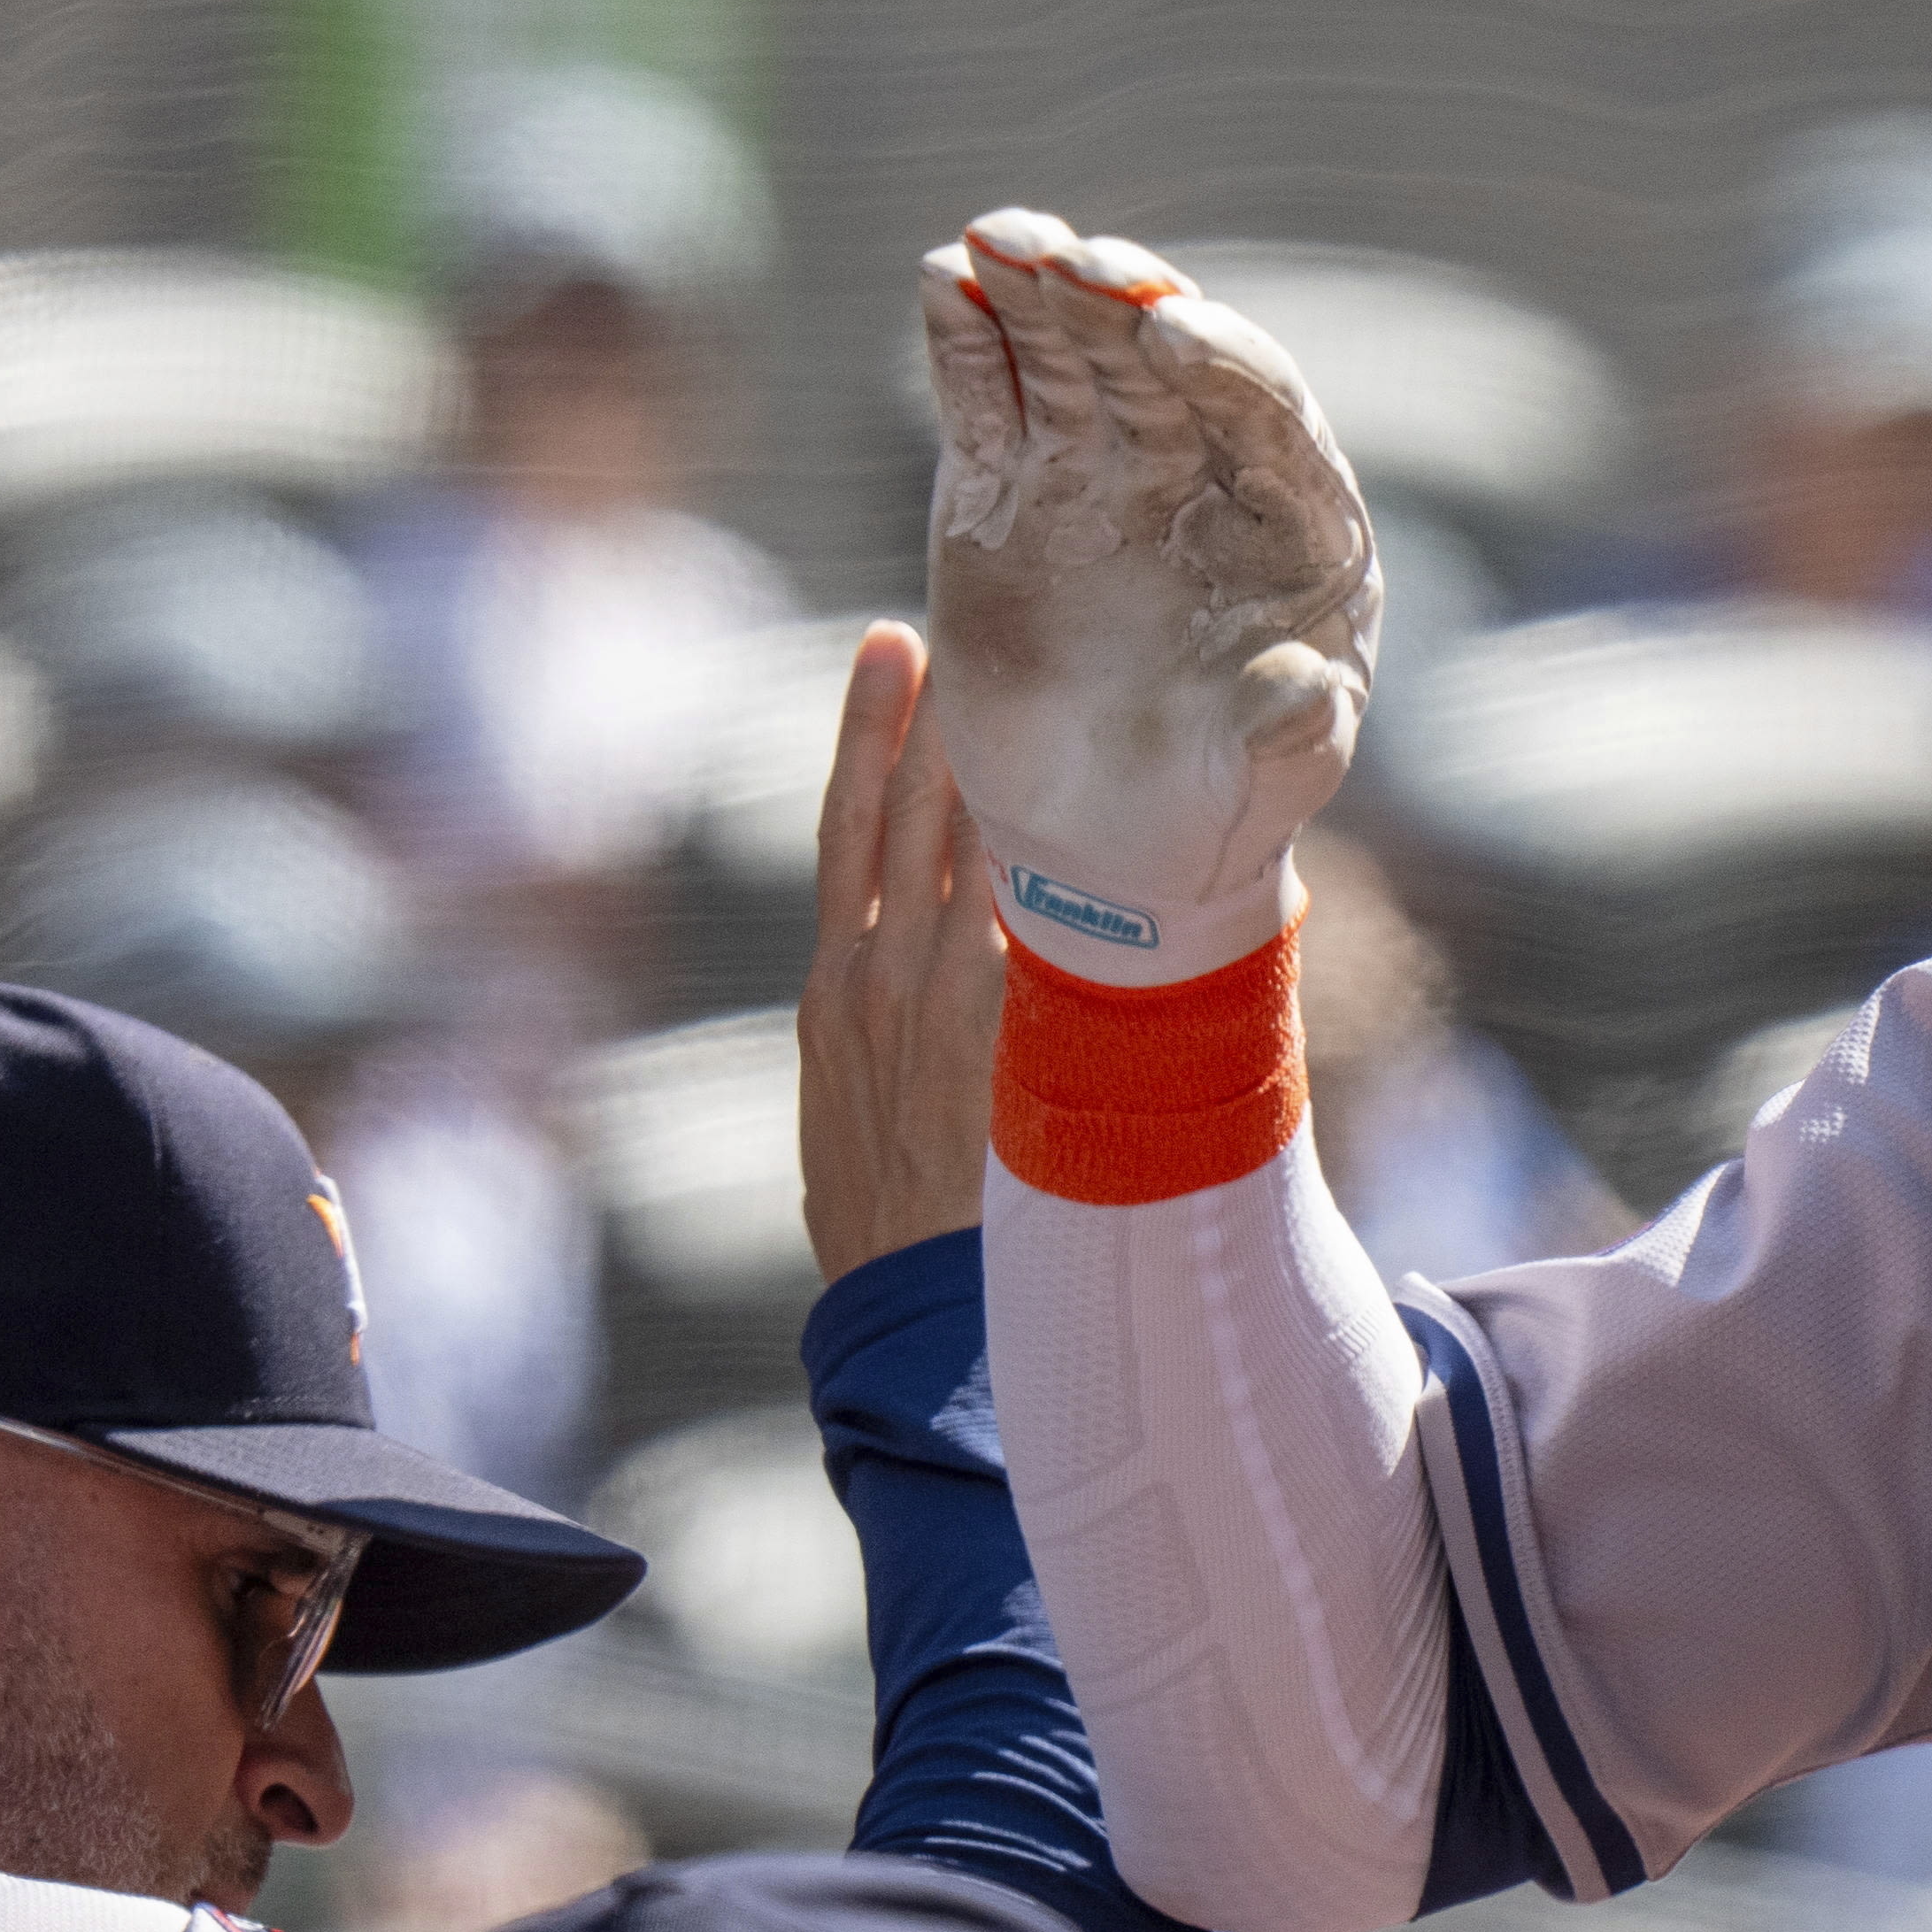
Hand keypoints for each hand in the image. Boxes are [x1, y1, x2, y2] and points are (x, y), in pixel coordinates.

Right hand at [801, 617, 1011, 1278]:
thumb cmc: (893, 1226)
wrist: (910, 1317)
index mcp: (834, 988)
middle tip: (969, 614)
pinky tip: (1098, 793)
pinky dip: (1055, 855)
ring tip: (1022, 670)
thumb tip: (909, 989)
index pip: (850, 827)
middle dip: (941, 713)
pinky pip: (1031, 917)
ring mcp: (941, 1001)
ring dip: (999, 759)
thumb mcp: (853, 1112)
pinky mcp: (1001, 1031)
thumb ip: (883, 1035)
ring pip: (972, 845)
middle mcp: (877, 978)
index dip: (870, 735)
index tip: (893, 651)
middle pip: (910, 808)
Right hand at [916, 213, 1379, 987]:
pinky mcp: (1007, 488)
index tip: (1173, 333)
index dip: (1226, 364)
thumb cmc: (1223, 802)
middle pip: (1161, 362)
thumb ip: (1293, 736)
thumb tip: (1306, 692)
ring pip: (1071, 357)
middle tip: (1076, 261)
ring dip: (1039, 293)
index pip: (1268, 414)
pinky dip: (967, 340)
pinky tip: (944, 281)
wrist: (1114, 841)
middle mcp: (1199, 472)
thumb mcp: (1275, 781)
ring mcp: (1098, 469)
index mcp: (1292, 522)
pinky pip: (987, 396)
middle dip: (1119, 304)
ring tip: (998, 241)